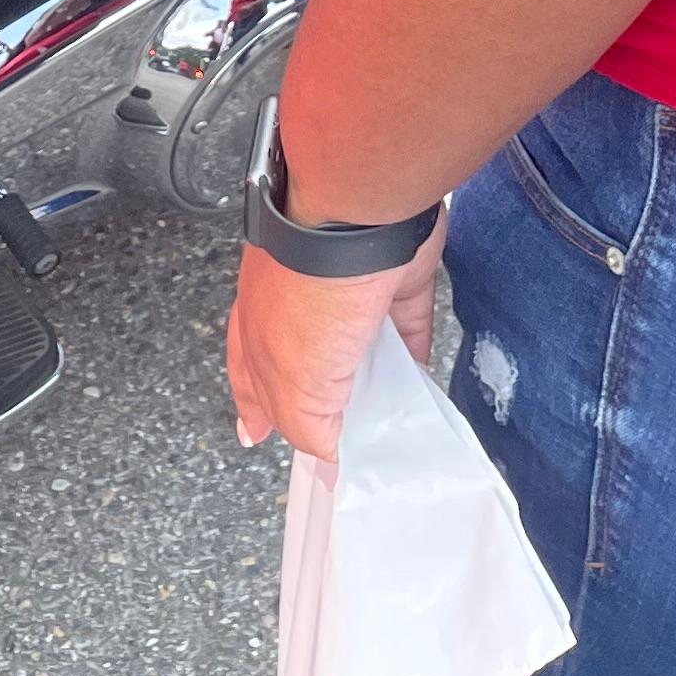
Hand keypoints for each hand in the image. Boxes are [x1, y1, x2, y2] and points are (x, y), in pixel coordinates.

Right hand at [224, 216, 443, 462]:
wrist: (358, 220)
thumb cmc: (308, 289)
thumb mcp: (293, 383)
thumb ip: (304, 425)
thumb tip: (326, 455)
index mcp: (258, 330)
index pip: (251, 379)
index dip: (255, 410)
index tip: (257, 437)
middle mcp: (298, 311)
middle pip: (308, 367)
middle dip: (321, 402)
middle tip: (336, 439)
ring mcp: (347, 294)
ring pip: (358, 350)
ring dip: (372, 383)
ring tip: (387, 421)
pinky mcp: (394, 281)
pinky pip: (407, 329)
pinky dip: (416, 358)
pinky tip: (425, 385)